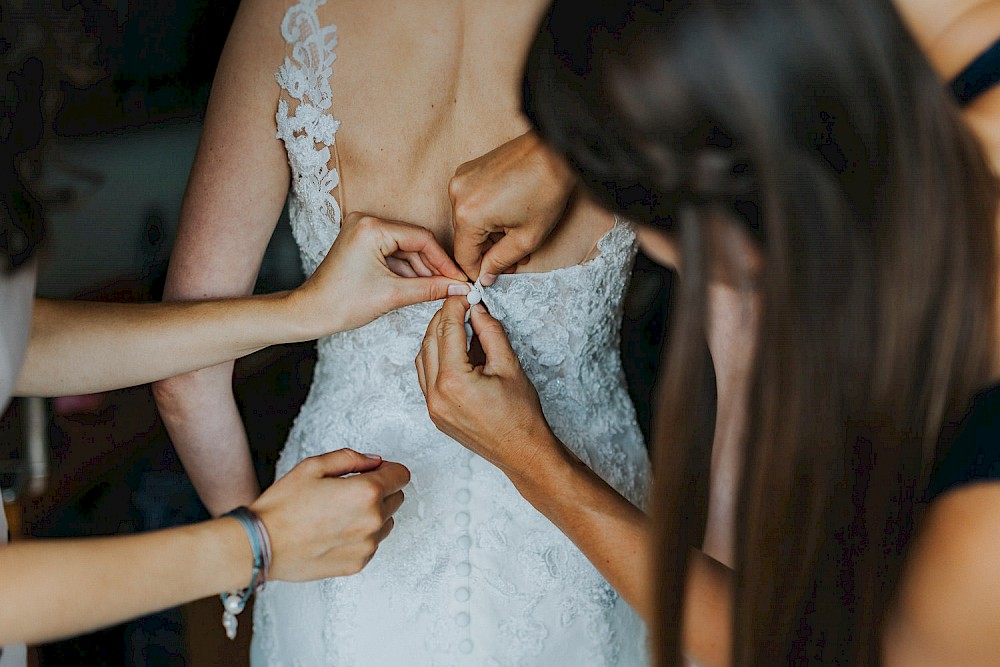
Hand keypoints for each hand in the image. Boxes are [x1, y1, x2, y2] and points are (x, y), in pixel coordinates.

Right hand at [249, 449, 409, 580]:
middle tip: (349, 491)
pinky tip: (335, 531)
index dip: (388, 469)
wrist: (261, 545)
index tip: (373, 470)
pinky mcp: (358, 563)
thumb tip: (374, 461)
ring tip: (340, 513)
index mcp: (366, 492)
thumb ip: (350, 458)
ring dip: (373, 514)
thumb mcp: (313, 466)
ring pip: (387, 522)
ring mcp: (367, 545)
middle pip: (397, 498)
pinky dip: (361, 535)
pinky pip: (372, 543)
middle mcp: (373, 520)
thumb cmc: (283, 507)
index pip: (401, 475)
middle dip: (381, 490)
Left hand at [291, 212, 470, 334]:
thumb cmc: (342, 303)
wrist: (311, 312)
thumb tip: (459, 287)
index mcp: (372, 227)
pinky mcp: (362, 242)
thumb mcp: (392, 295)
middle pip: (414, 242)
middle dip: (434, 267)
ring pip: (406, 249)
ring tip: (441, 289)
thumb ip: (430, 288)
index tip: (460, 279)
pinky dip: (407, 270)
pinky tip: (422, 285)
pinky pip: (394, 253)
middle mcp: (367, 221)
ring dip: (422, 270)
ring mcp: (364, 230)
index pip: (421, 238)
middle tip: (455, 285)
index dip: (444, 261)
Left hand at [415, 297, 556, 479]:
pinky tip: (452, 349)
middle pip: (429, 341)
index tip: (465, 295)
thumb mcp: (509, 365)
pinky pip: (425, 376)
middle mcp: (436, 394)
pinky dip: (434, 357)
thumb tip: (477, 309)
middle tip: (462, 305)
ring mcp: (432, 406)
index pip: (447, 330)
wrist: (521, 451)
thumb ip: (490, 332)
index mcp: (454, 381)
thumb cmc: (521, 414)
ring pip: (422, 358)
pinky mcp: (434, 413)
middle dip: (444, 318)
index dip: (455, 307)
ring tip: (458, 325)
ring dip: (436, 337)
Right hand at [449, 132, 574, 284]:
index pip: (463, 256)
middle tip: (513, 259)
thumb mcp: (527, 238)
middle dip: (488, 251)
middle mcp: (458, 195)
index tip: (491, 277)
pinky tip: (509, 216)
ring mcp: (462, 179)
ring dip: (489, 233)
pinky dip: (487, 214)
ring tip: (516, 236)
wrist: (555, 151)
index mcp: (468, 215)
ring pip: (469, 220)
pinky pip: (471, 202)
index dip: (478, 271)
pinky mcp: (469, 170)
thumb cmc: (546, 190)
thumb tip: (485, 276)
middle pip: (465, 237)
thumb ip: (501, 261)